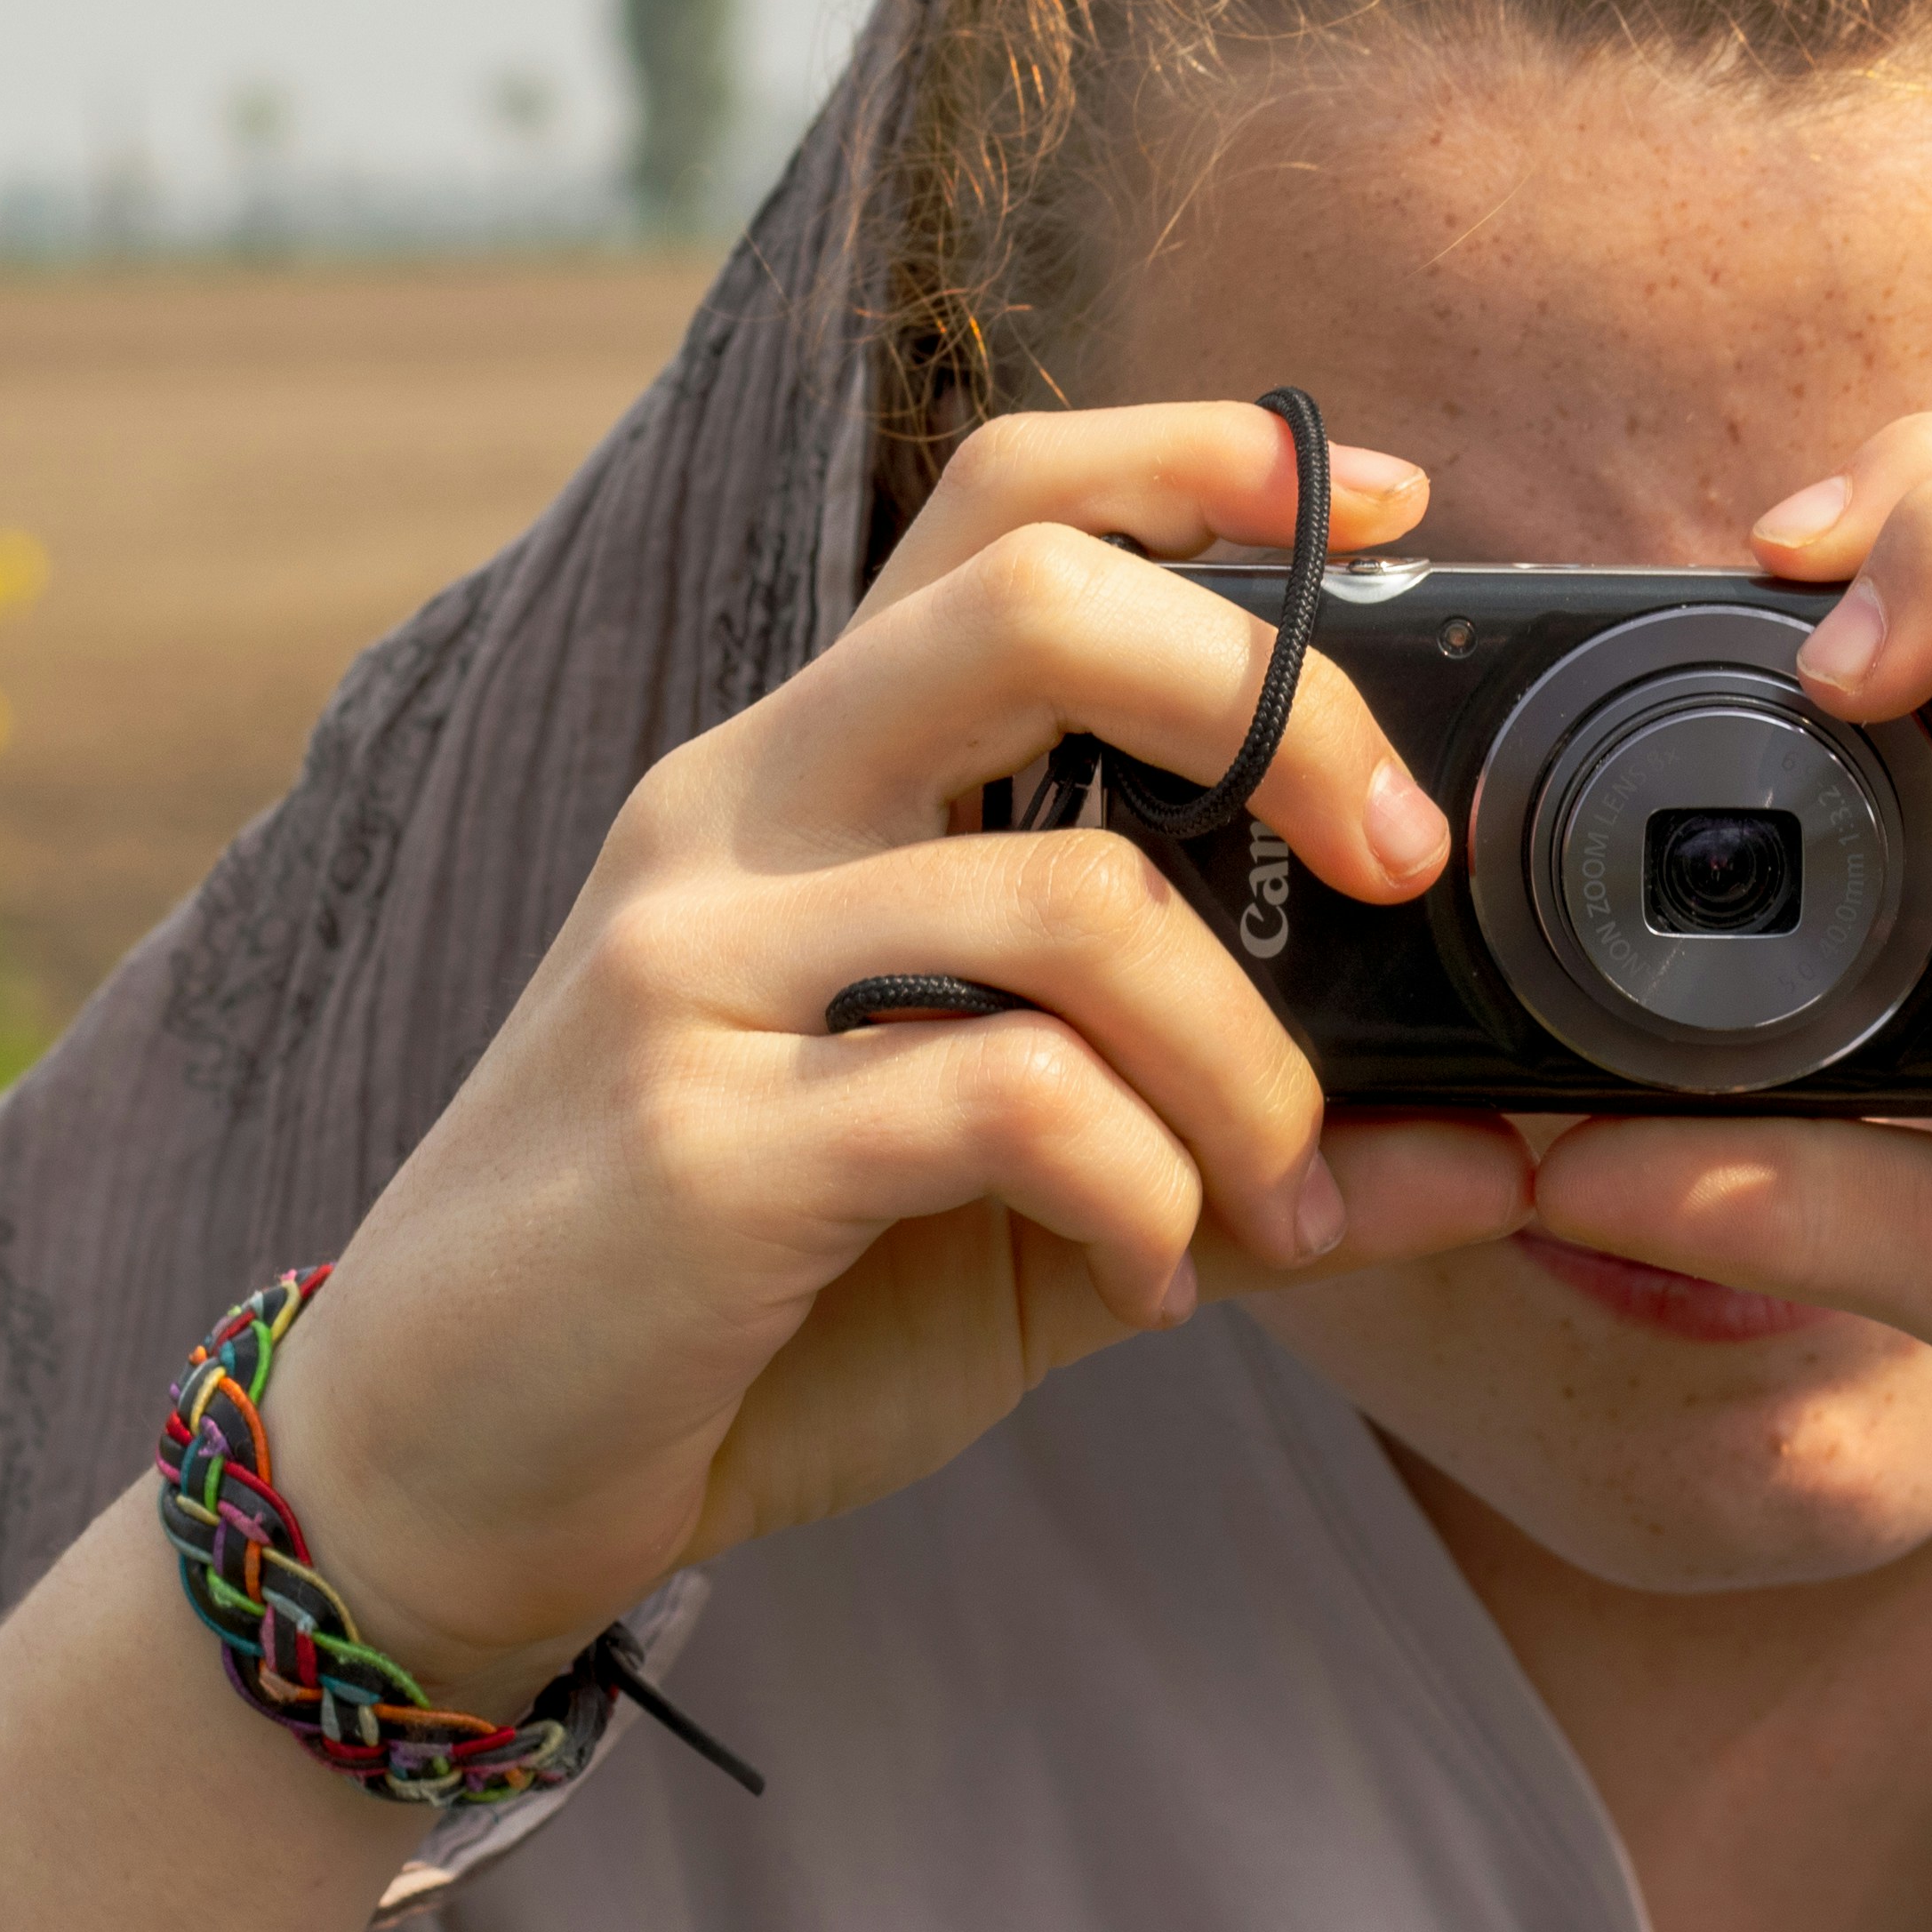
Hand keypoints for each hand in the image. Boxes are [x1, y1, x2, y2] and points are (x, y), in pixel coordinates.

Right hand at [250, 402, 1536, 1702]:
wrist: (439, 1470)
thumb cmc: (735, 1299)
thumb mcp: (1021, 1203)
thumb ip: (1235, 1151)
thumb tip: (1491, 1152)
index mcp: (810, 775)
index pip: (1004, 502)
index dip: (1207, 461)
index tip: (1394, 504)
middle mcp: (742, 815)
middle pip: (1040, 600)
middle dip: (1283, 705)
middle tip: (1398, 860)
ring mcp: (699, 965)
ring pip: (1075, 894)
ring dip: (1250, 1061)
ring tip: (1279, 1195)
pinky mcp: (699, 1143)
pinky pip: (1010, 1101)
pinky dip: (1145, 1197)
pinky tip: (1148, 1284)